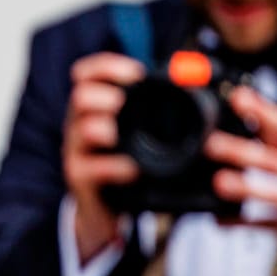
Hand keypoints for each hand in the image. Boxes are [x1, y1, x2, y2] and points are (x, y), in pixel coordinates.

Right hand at [63, 52, 147, 261]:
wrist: (104, 209)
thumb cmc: (125, 163)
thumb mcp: (136, 130)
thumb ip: (155, 104)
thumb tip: (199, 73)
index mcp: (94, 107)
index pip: (86, 73)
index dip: (107, 66)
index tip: (136, 73)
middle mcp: (79, 124)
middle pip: (79, 95)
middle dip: (104, 96)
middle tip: (122, 103)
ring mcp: (77, 151)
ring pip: (82, 129)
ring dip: (103, 128)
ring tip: (117, 135)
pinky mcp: (80, 177)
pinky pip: (92, 168)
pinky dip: (114, 166)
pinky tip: (132, 170)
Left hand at [205, 86, 276, 259]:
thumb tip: (260, 126)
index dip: (262, 112)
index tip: (238, 98)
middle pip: (272, 161)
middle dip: (242, 151)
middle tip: (213, 144)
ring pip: (270, 196)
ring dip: (243, 188)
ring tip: (219, 181)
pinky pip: (265, 227)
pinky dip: (240, 222)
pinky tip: (218, 218)